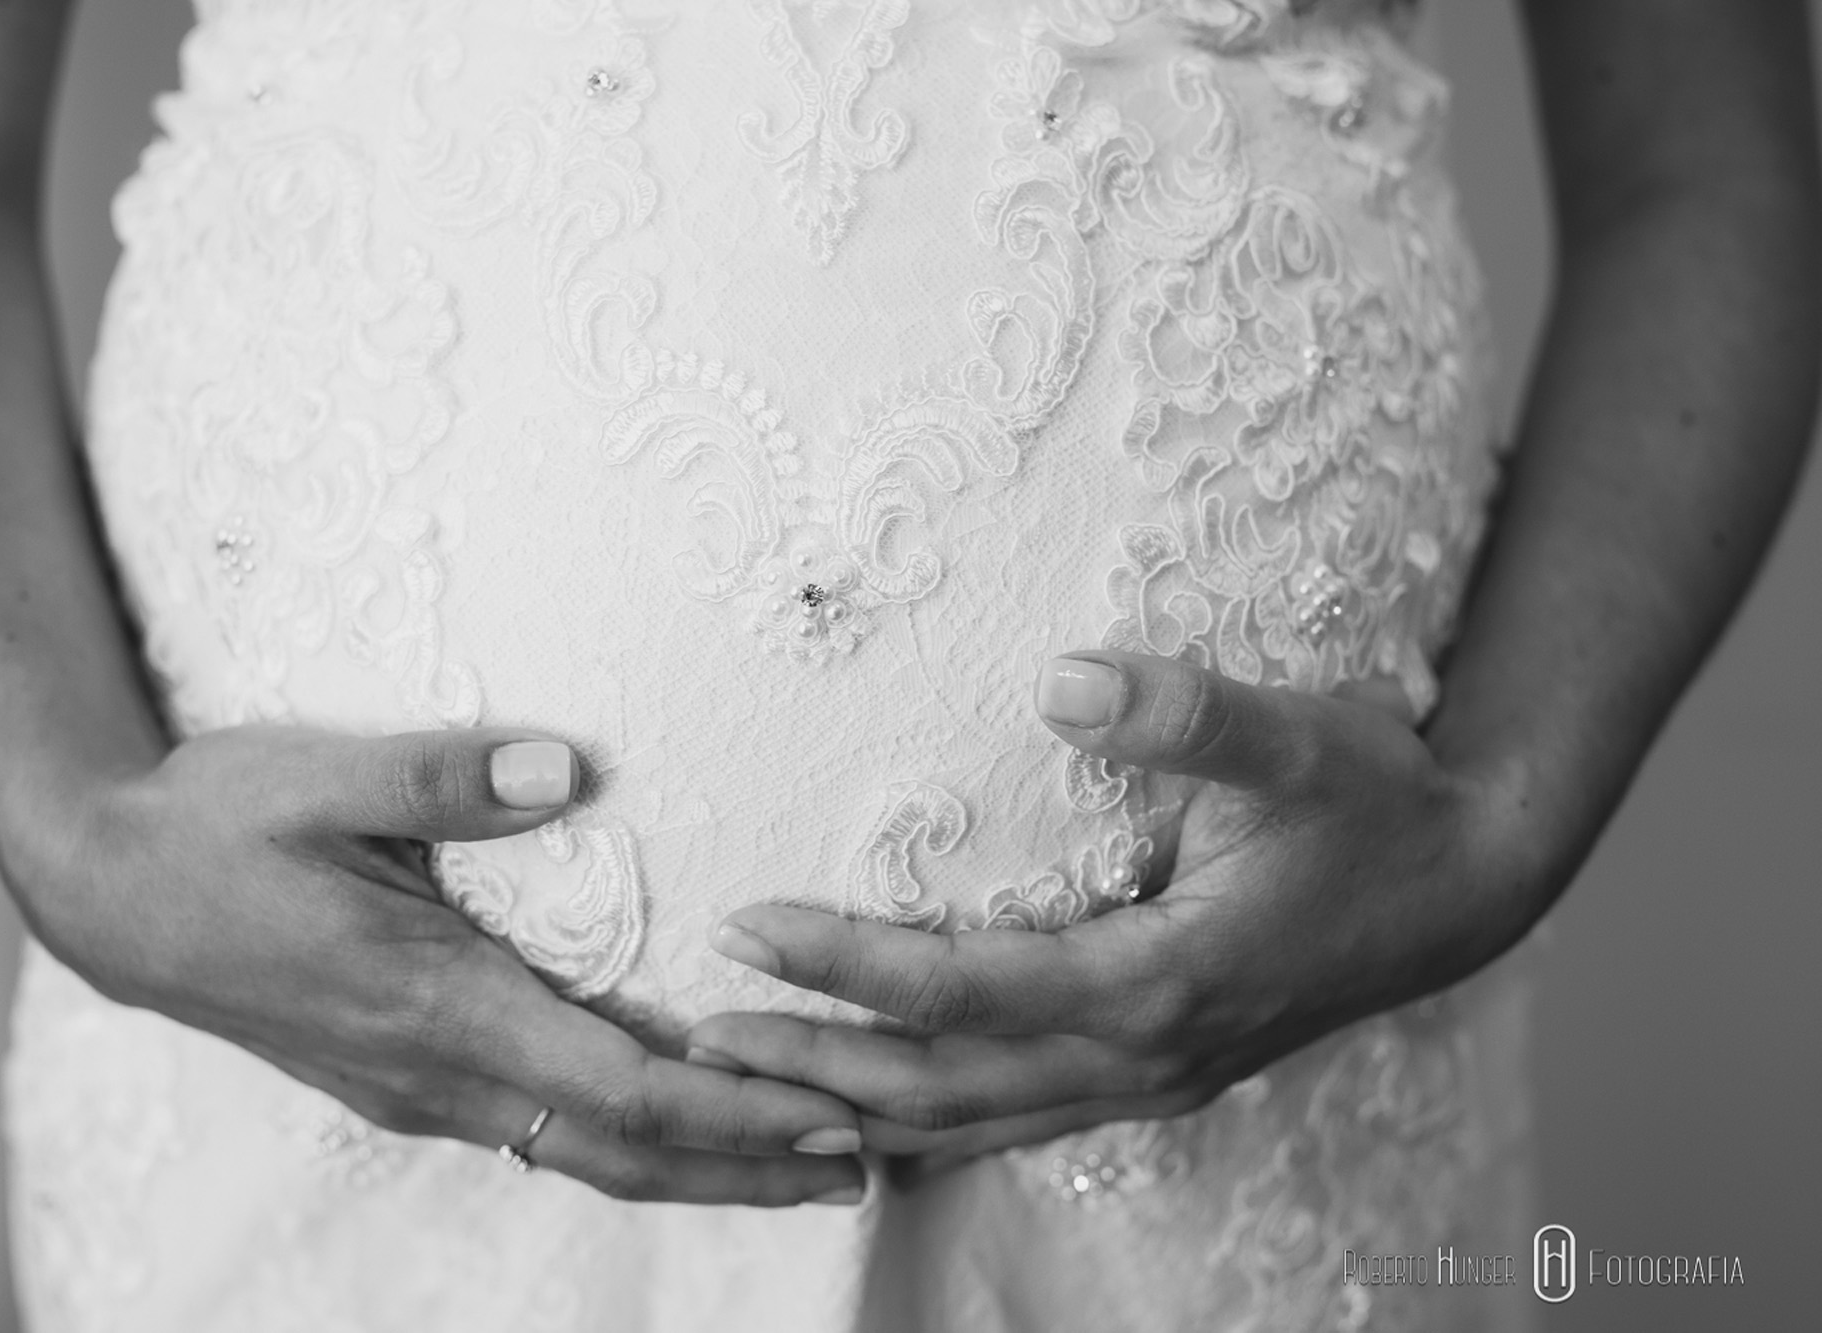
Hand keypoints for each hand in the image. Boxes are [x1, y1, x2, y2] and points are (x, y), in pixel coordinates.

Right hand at [6, 725, 866, 1206]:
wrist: (107, 891)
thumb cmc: (214, 825)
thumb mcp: (321, 778)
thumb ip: (446, 776)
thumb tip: (567, 767)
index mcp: (437, 1004)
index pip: (621, 1088)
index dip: (737, 1112)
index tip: (835, 1120)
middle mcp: (437, 1071)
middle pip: (623, 1151)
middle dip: (746, 1168)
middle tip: (863, 1169)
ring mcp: (418, 1088)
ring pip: (582, 1154)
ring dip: (696, 1163)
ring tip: (796, 1160)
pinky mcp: (404, 1079)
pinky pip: (540, 1130)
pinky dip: (628, 1139)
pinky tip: (671, 1122)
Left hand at [684, 649, 1551, 1180]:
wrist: (1469, 888)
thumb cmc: (1378, 805)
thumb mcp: (1302, 741)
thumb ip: (1190, 713)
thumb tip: (1064, 680)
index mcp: (1158, 979)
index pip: (961, 989)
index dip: (844, 963)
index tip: (744, 923)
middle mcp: (1140, 1053)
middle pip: (940, 1084)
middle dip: (811, 1065)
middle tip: (692, 1041)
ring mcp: (1148, 1079)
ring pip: (971, 1124)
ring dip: (855, 1109)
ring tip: (747, 1090)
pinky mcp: (1156, 1075)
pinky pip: (1015, 1122)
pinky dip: (928, 1127)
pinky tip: (869, 1117)